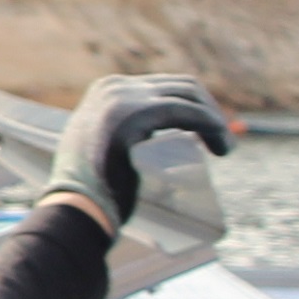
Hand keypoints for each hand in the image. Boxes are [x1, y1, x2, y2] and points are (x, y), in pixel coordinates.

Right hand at [45, 73, 233, 226]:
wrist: (74, 211)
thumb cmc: (91, 194)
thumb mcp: (100, 149)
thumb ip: (120, 135)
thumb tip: (145, 142)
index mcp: (105, 91)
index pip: (162, 87)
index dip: (193, 107)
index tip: (207, 134)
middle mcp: (113, 88)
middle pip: (179, 86)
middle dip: (207, 110)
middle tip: (220, 143)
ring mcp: (122, 98)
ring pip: (188, 95)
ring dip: (214, 119)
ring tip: (223, 147)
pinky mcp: (135, 116)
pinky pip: (188, 112)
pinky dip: (211, 125)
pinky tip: (220, 145)